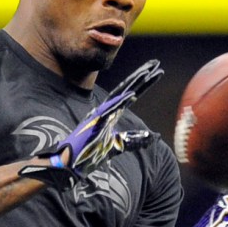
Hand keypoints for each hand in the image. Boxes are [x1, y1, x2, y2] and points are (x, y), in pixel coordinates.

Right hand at [19, 59, 162, 188]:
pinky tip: (131, 94)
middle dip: (141, 77)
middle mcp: (106, 110)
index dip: (143, 83)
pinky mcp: (95, 123)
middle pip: (126, 90)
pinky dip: (119, 102)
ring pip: (119, 95)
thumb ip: (135, 139)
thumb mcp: (119, 145)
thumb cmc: (91, 153)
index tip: (157, 72)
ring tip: (147, 72)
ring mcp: (100, 115)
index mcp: (111, 113)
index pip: (130, 94)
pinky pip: (109, 110)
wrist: (71, 163)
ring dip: (133, 84)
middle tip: (156, 64)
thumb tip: (154, 136)